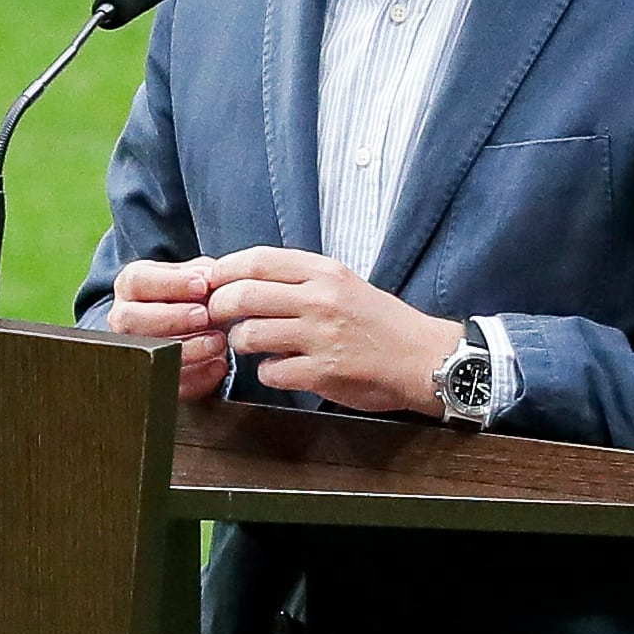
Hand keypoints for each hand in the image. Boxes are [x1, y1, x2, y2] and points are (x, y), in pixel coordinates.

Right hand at [106, 258, 227, 399]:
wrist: (194, 328)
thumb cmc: (193, 297)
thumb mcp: (197, 276)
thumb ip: (204, 274)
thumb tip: (211, 279)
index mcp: (131, 285)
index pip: (138, 280)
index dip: (170, 284)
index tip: (202, 286)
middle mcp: (124, 318)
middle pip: (130, 318)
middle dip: (172, 318)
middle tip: (205, 316)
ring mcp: (134, 351)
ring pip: (147, 353)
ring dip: (188, 348)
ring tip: (219, 341)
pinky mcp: (154, 381)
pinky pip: (169, 384)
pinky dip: (198, 377)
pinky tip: (218, 364)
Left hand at [203, 247, 464, 416]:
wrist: (423, 356)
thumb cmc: (377, 321)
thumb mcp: (341, 283)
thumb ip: (297, 279)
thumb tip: (240, 276)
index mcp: (324, 272)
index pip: (257, 261)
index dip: (223, 271)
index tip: (210, 282)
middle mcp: (320, 299)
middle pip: (243, 295)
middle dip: (218, 308)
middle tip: (217, 317)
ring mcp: (321, 337)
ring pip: (249, 335)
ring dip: (240, 342)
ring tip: (251, 344)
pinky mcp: (323, 372)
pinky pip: (270, 373)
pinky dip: (267, 373)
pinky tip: (281, 370)